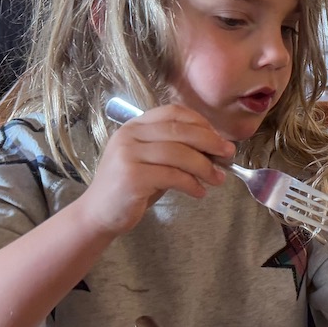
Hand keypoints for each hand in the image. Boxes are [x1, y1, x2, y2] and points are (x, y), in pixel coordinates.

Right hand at [74, 104, 232, 236]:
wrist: (99, 214)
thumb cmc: (132, 187)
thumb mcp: (153, 161)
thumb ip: (176, 150)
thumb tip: (216, 148)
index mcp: (135, 126)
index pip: (173, 112)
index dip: (200, 122)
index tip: (218, 137)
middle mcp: (129, 135)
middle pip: (179, 131)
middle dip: (209, 142)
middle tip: (228, 154)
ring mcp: (128, 155)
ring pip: (178, 153)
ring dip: (204, 166)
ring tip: (218, 179)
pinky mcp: (132, 177)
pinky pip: (172, 176)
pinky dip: (191, 184)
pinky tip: (199, 192)